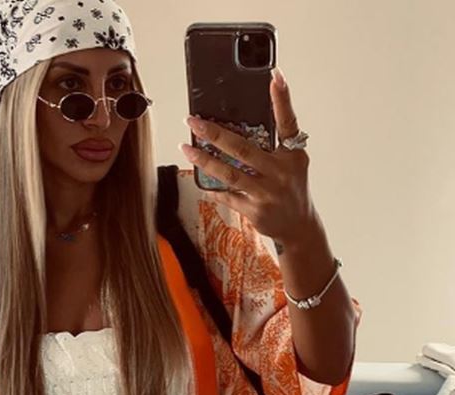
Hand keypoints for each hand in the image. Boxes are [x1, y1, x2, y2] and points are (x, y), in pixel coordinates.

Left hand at [180, 68, 316, 247]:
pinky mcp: (255, 211)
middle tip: (194, 121)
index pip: (288, 123)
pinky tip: (199, 180)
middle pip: (244, 149)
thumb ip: (272, 145)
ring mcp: (268, 193)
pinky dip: (212, 187)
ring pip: (230, 174)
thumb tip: (236, 124)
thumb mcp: (291, 163)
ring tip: (186, 148)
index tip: (274, 77)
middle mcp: (282, 173)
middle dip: (215, 134)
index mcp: (292, 155)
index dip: (282, 100)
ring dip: (205, 160)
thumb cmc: (290, 188)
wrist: (298, 226)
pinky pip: (227, 196)